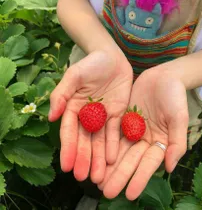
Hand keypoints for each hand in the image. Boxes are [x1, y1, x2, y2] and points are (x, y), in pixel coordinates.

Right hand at [49, 50, 132, 183]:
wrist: (111, 57)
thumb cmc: (90, 64)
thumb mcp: (74, 76)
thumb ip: (61, 95)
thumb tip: (51, 118)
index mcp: (74, 108)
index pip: (69, 132)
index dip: (68, 148)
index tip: (66, 166)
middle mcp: (87, 115)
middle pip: (85, 140)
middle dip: (84, 158)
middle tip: (83, 178)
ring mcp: (103, 116)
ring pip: (100, 140)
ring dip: (99, 158)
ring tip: (99, 176)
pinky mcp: (118, 114)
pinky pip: (115, 132)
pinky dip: (114, 145)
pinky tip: (113, 159)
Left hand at [98, 67, 188, 199]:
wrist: (163, 77)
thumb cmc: (175, 96)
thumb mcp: (179, 118)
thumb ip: (177, 142)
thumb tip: (170, 168)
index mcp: (160, 141)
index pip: (148, 164)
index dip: (140, 179)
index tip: (130, 195)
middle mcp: (144, 139)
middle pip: (130, 160)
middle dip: (119, 176)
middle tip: (106, 192)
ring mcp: (132, 129)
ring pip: (119, 150)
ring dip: (109, 166)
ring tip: (97, 181)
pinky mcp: (123, 119)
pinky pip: (112, 133)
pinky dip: (104, 145)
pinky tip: (95, 156)